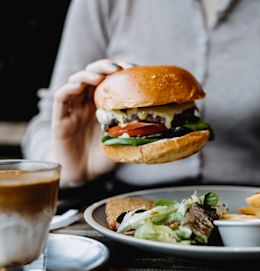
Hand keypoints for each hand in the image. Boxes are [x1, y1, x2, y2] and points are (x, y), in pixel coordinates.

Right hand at [50, 59, 127, 185]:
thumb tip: (160, 127)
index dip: (120, 71)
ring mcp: (74, 109)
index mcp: (104, 106)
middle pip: (94, 75)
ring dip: (88, 74)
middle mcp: (88, 103)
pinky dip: (69, 88)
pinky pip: (62, 98)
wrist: (83, 175)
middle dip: (105, 67)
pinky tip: (78, 86)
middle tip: (117, 68)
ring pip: (76, 81)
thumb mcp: (123, 142)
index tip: (133, 68)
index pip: (110, 80)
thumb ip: (134, 132)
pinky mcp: (60, 118)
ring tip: (99, 76)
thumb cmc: (103, 159)